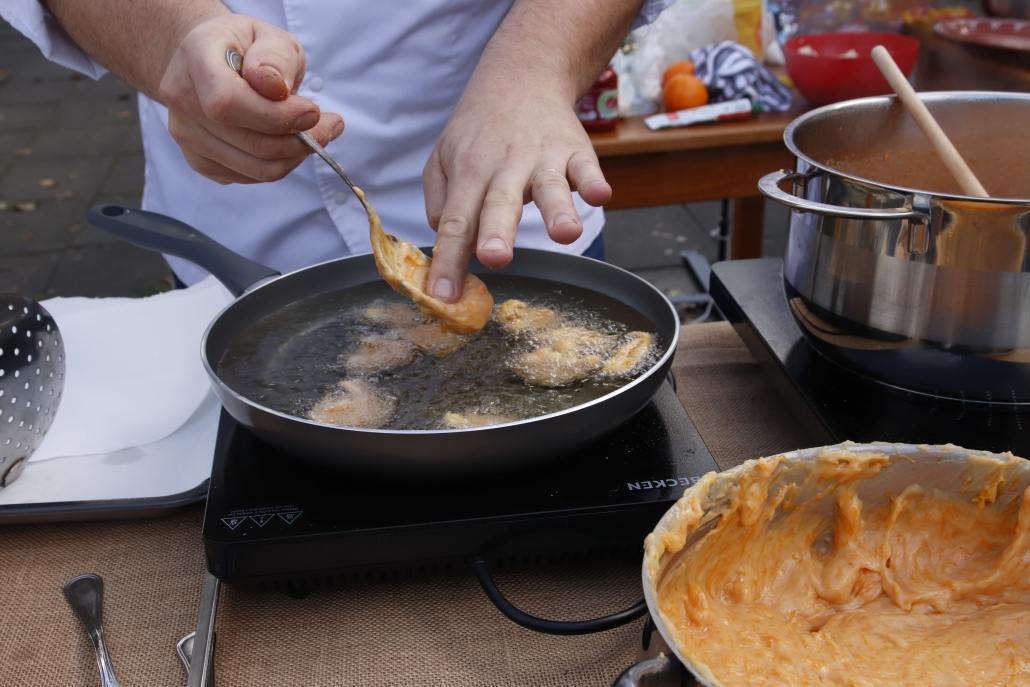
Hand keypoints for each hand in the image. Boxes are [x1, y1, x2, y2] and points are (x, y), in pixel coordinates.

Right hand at [157, 14, 343, 183]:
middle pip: (249, 142)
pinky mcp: (201, 161)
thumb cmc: (244, 48)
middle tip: (331, 125)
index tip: (313, 111)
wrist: (211, 61)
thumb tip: (275, 88)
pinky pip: (252, 177)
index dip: (275, 116)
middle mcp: (182, 101)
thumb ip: (275, 58)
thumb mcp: (268, 37)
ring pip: (257, 168)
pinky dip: (281, 163)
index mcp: (195, 59)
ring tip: (315, 132)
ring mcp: (187, 136)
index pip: (227, 102)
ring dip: (296, 155)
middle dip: (300, 140)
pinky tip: (289, 140)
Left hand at [422, 88, 610, 301]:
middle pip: (498, 203)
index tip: (442, 295)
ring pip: (548, 186)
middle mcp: (503, 166)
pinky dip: (593, 180)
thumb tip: (446, 242)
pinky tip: (599, 195)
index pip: (455, 222)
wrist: (522, 76)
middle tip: (494, 259)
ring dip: (557, 211)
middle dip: (497, 232)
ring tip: (564, 235)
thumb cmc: (480, 130)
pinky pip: (587, 166)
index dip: (447, 260)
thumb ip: (439, 202)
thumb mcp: (443, 157)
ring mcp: (542, 157)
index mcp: (468, 173)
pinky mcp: (575, 150)